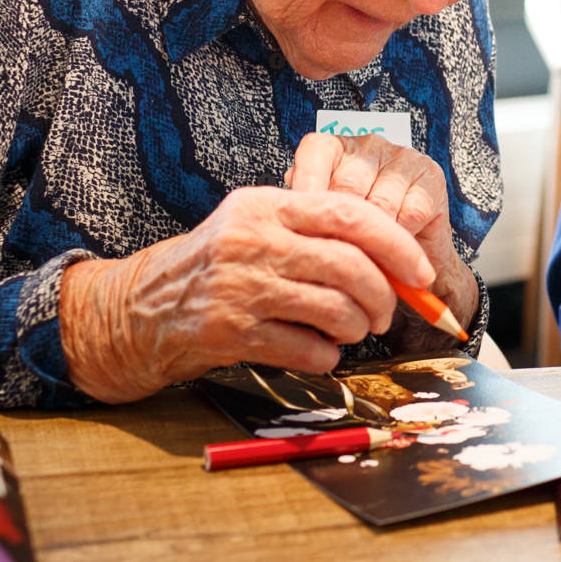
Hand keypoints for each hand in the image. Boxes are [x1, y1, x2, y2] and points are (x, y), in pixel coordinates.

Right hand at [59, 188, 430, 402]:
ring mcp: (240, 287)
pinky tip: (319, 350)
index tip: (419, 272)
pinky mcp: (231, 333)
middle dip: (384, 297)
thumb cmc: (217, 265)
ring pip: (336, 310)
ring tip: (350, 331)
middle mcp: (253, 240)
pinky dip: (327, 356)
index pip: (350, 214)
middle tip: (386, 313)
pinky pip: (308, 349)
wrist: (141, 308)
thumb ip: (316, 230)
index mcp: (267, 205)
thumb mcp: (257, 225)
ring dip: (357, 329)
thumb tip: (397, 258)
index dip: (397, 245)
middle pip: (351, 267)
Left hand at [287, 132, 477, 341]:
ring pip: (380, 204)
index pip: (315, 154)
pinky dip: (401, 238)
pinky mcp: (431, 177)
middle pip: (348, 187)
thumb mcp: (324, 224)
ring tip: (367, 259)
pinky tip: (394, 249)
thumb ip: (308, 214)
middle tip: (339, 255)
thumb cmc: (359, 237)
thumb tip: (290, 215)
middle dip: (343, 228)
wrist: (408, 262)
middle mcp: (369, 145)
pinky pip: (410, 214)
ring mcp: (402, 158)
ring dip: (374, 238)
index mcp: (334, 148)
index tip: (299, 222)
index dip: (307, 188)